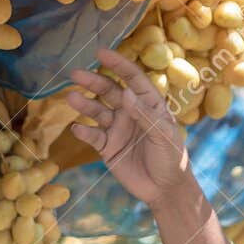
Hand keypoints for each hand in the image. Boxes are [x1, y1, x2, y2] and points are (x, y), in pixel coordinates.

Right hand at [66, 49, 189, 207]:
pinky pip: (92, 136)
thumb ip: (145, 115)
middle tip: (75, 74)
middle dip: (93, 82)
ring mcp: (118, 129)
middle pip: (109, 91)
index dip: (118, 65)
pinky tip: (77, 129)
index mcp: (149, 104)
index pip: (132, 79)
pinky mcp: (107, 147)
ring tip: (71, 97)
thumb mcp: (163, 135)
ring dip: (84, 104)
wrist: (165, 190)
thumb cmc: (173, 159)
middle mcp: (131, 112)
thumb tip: (126, 93)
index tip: (101, 53)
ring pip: (97, 111)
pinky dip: (83, 132)